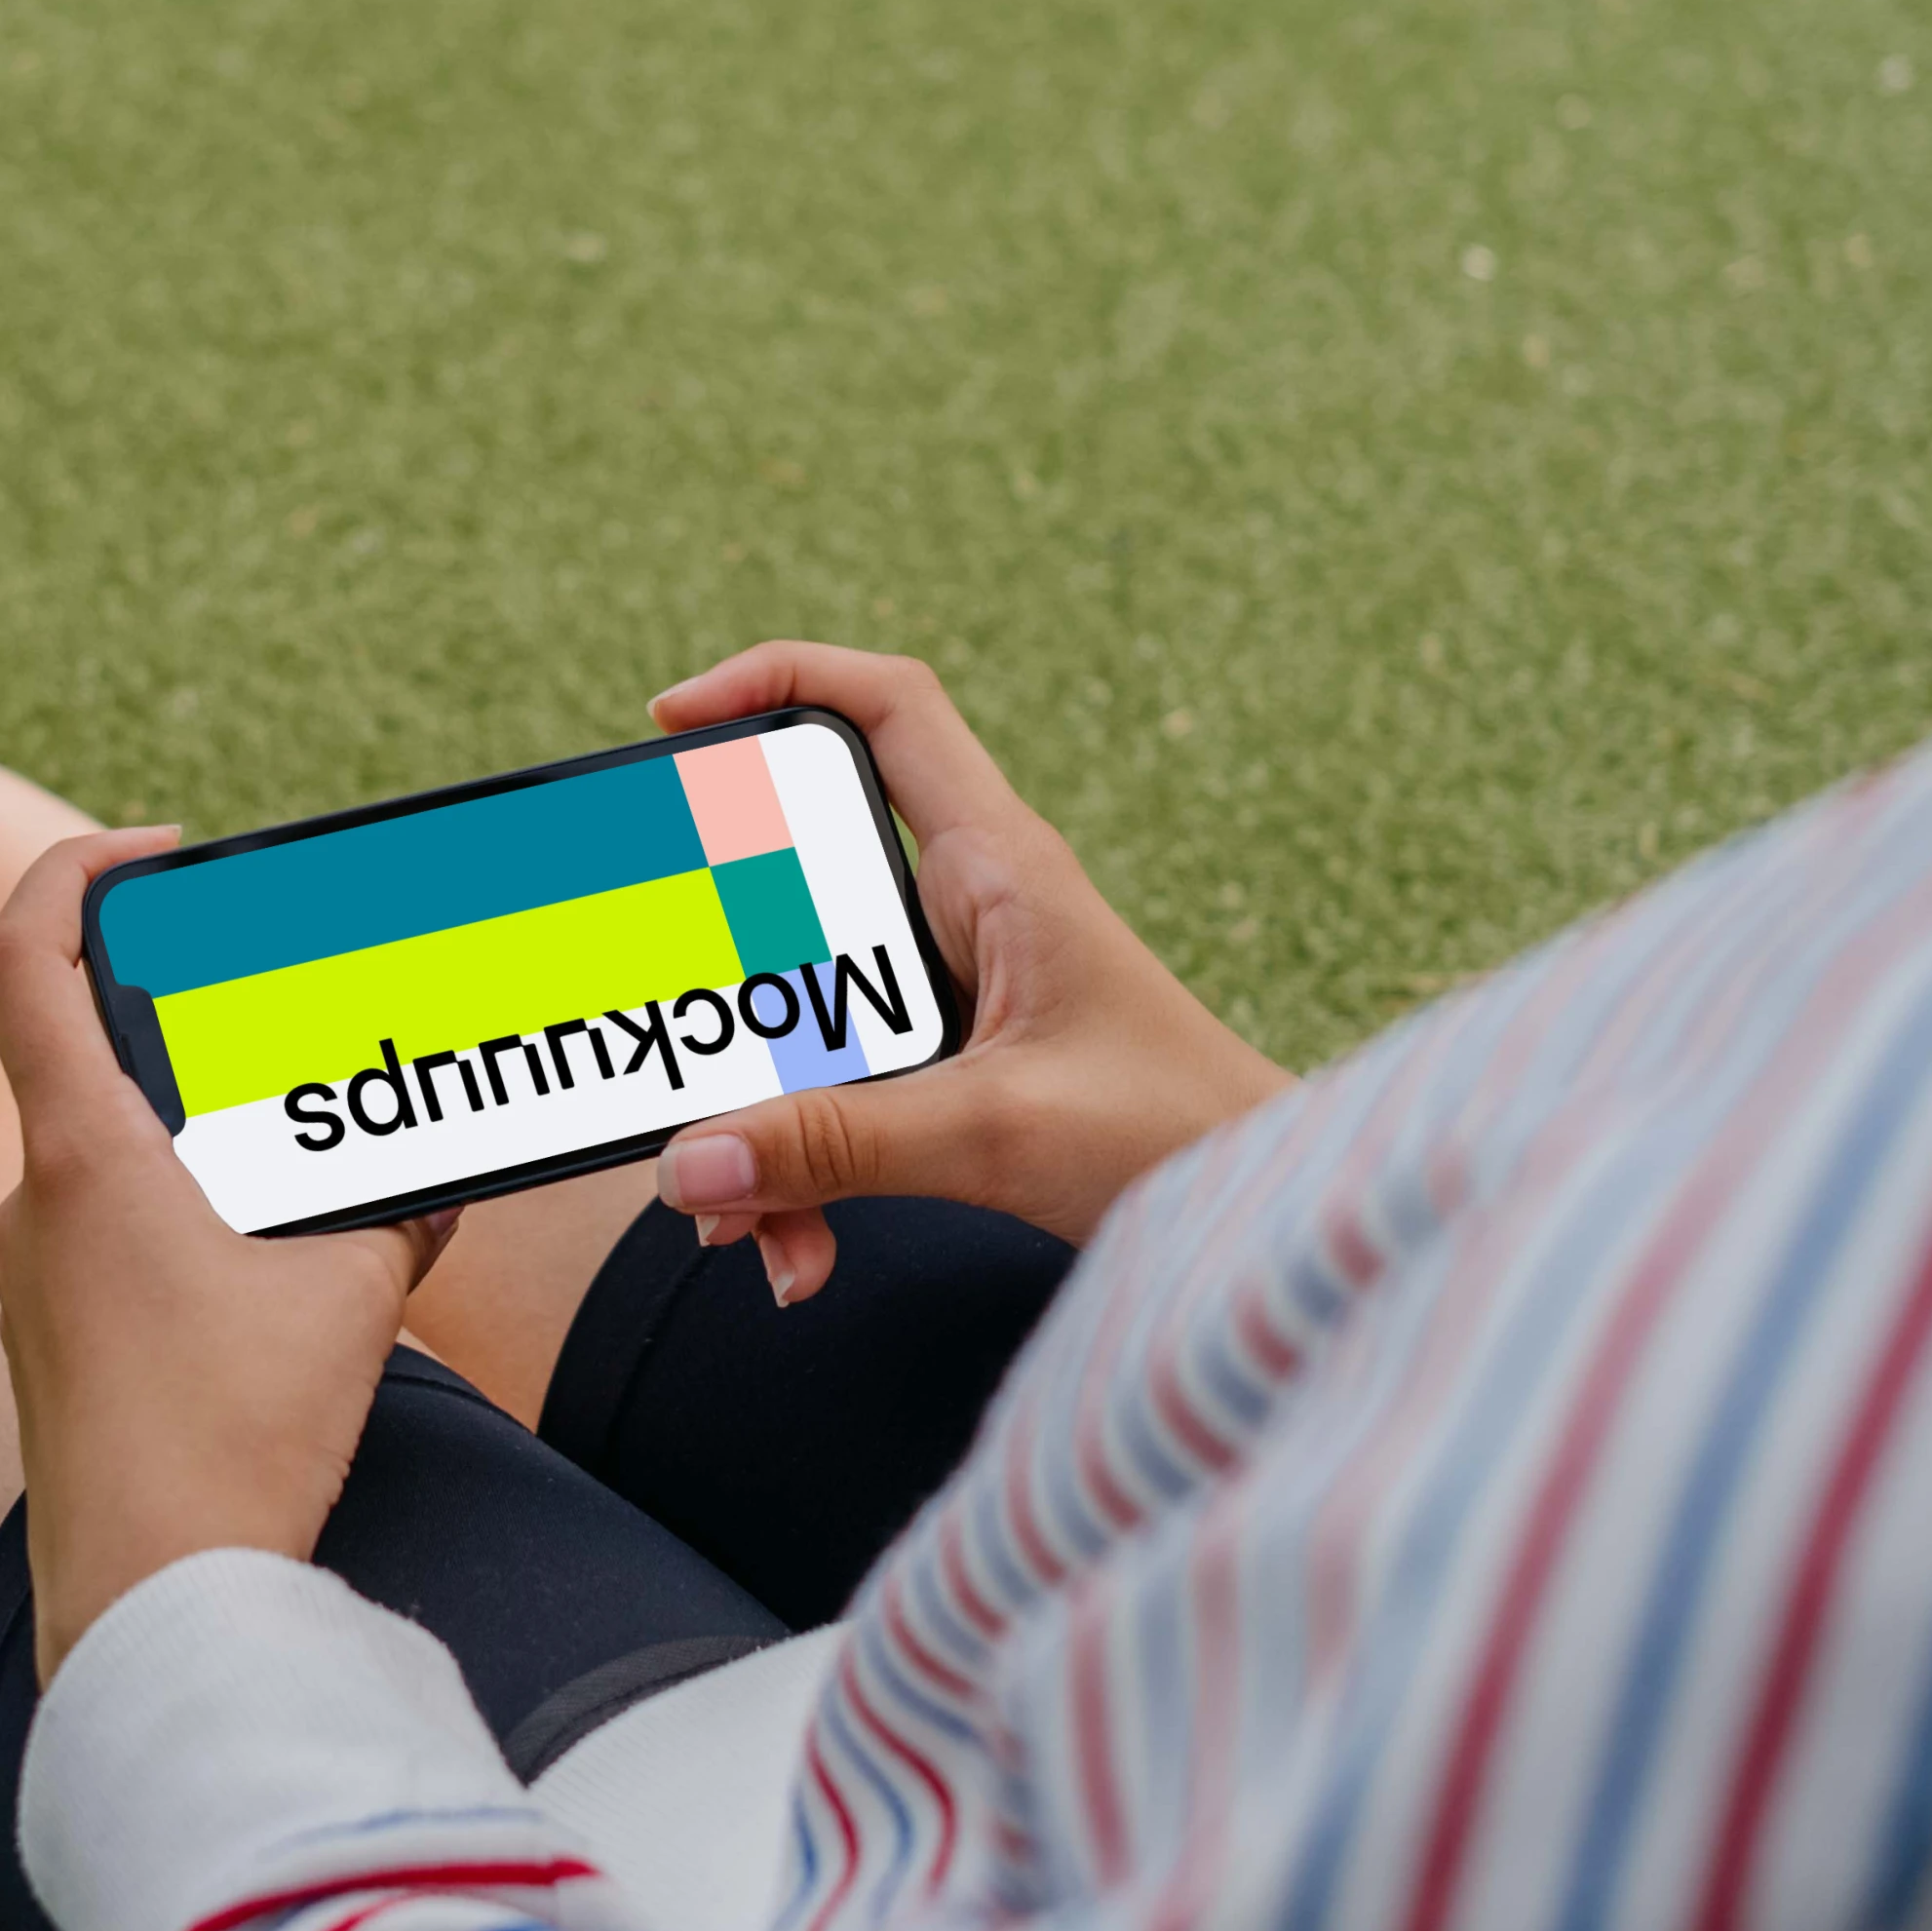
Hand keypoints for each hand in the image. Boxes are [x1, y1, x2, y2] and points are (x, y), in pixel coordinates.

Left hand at [0, 830, 459, 1683]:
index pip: (19, 951)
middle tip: (294, 1029)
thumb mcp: (350, 1292)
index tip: (155, 853)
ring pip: (109, 1166)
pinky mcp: (48, 1359)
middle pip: (87, 1060)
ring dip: (204, 1150)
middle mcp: (25, 1207)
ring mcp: (24, 1288)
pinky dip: (190, 1233)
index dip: (75, 869)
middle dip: (196, 1034)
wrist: (154, 1613)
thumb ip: (397, 1205)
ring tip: (319, 1173)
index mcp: (78, 1156)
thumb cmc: (234, 1440)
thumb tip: (439, 1170)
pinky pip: (113, 1251)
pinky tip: (279, 1283)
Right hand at [643, 644, 1289, 1303]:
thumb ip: (835, 1146)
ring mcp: (960, 989)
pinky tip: (794, 1250)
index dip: (776, 680)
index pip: (890, 708)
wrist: (1264, 1219)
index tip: (674, 720)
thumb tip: (692, 1162)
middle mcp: (974, 909)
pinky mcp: (956, 1068)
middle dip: (724, 971)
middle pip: (802, 880)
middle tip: (667, 1024)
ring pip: (810, 1013)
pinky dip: (805, 1171)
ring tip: (734, 1213)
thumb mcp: (995, 1135)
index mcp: (1001, 868)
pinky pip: (841, 1097)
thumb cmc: (1178, 1139)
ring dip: (761, 1110)